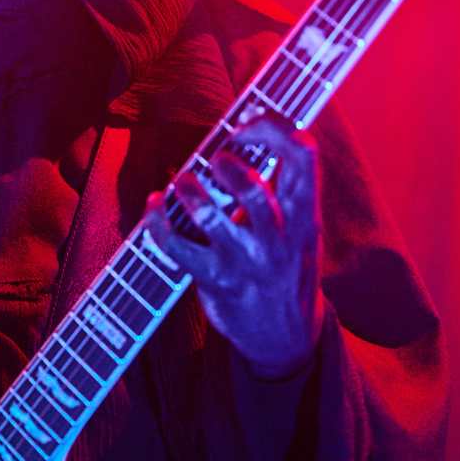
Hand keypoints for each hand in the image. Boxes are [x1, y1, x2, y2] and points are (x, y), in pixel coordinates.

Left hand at [141, 112, 324, 377]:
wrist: (287, 337)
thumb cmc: (286, 266)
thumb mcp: (301, 228)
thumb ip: (284, 188)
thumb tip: (246, 135)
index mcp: (305, 213)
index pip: (303, 154)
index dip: (271, 127)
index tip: (246, 123)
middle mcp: (279, 236)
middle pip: (254, 188)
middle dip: (227, 163)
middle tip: (215, 159)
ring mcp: (248, 261)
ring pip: (212, 218)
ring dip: (189, 190)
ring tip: (183, 181)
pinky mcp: (218, 282)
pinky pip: (179, 249)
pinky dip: (157, 222)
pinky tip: (154, 206)